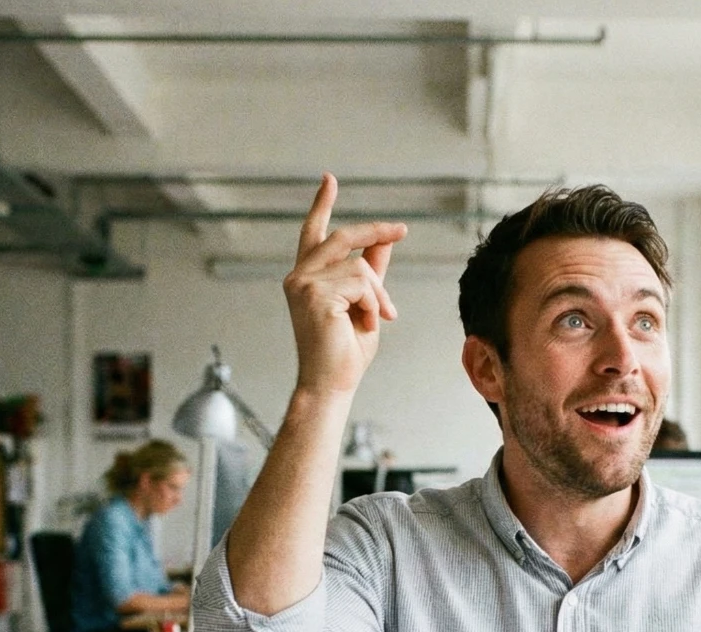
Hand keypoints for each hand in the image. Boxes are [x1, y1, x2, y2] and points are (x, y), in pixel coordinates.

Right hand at [281, 173, 406, 394]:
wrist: (331, 384)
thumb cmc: (344, 352)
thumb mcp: (365, 304)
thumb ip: (371, 272)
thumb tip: (385, 240)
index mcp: (306, 278)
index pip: (314, 233)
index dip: (321, 204)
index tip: (329, 179)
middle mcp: (298, 276)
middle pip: (344, 237)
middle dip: (375, 231)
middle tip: (401, 229)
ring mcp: (302, 284)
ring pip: (361, 267)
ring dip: (378, 294)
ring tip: (375, 318)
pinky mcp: (314, 295)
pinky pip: (362, 283)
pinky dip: (373, 303)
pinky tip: (365, 323)